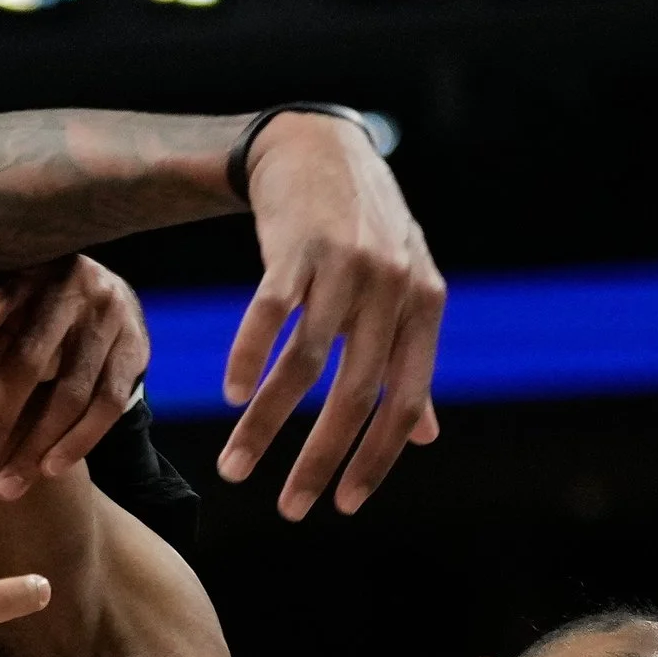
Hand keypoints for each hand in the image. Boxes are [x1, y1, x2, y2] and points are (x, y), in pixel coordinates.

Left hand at [0, 255, 149, 501]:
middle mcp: (67, 286)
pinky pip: (108, 404)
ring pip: (72, 390)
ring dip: (38, 444)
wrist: (101, 299)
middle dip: (1, 416)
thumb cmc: (22, 312)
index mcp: (18, 271)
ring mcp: (107, 316)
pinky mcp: (134, 347)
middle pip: (32, 358)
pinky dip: (79, 442)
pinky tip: (50, 470)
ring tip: (7, 485)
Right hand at [222, 111, 445, 518]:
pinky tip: (232, 396)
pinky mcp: (295, 248)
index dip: (375, 460)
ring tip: (236, 467)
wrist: (319, 147)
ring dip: (266, 425)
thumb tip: (424, 435)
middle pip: (353, 396)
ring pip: (303, 365)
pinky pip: (270, 316)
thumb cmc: (364, 230)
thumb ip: (411, 362)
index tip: (342, 506)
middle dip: (317, 460)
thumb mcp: (405, 290)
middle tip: (289, 509)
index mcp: (424, 307)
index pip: (404, 403)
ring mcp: (344, 267)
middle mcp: (391, 289)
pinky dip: (248, 359)